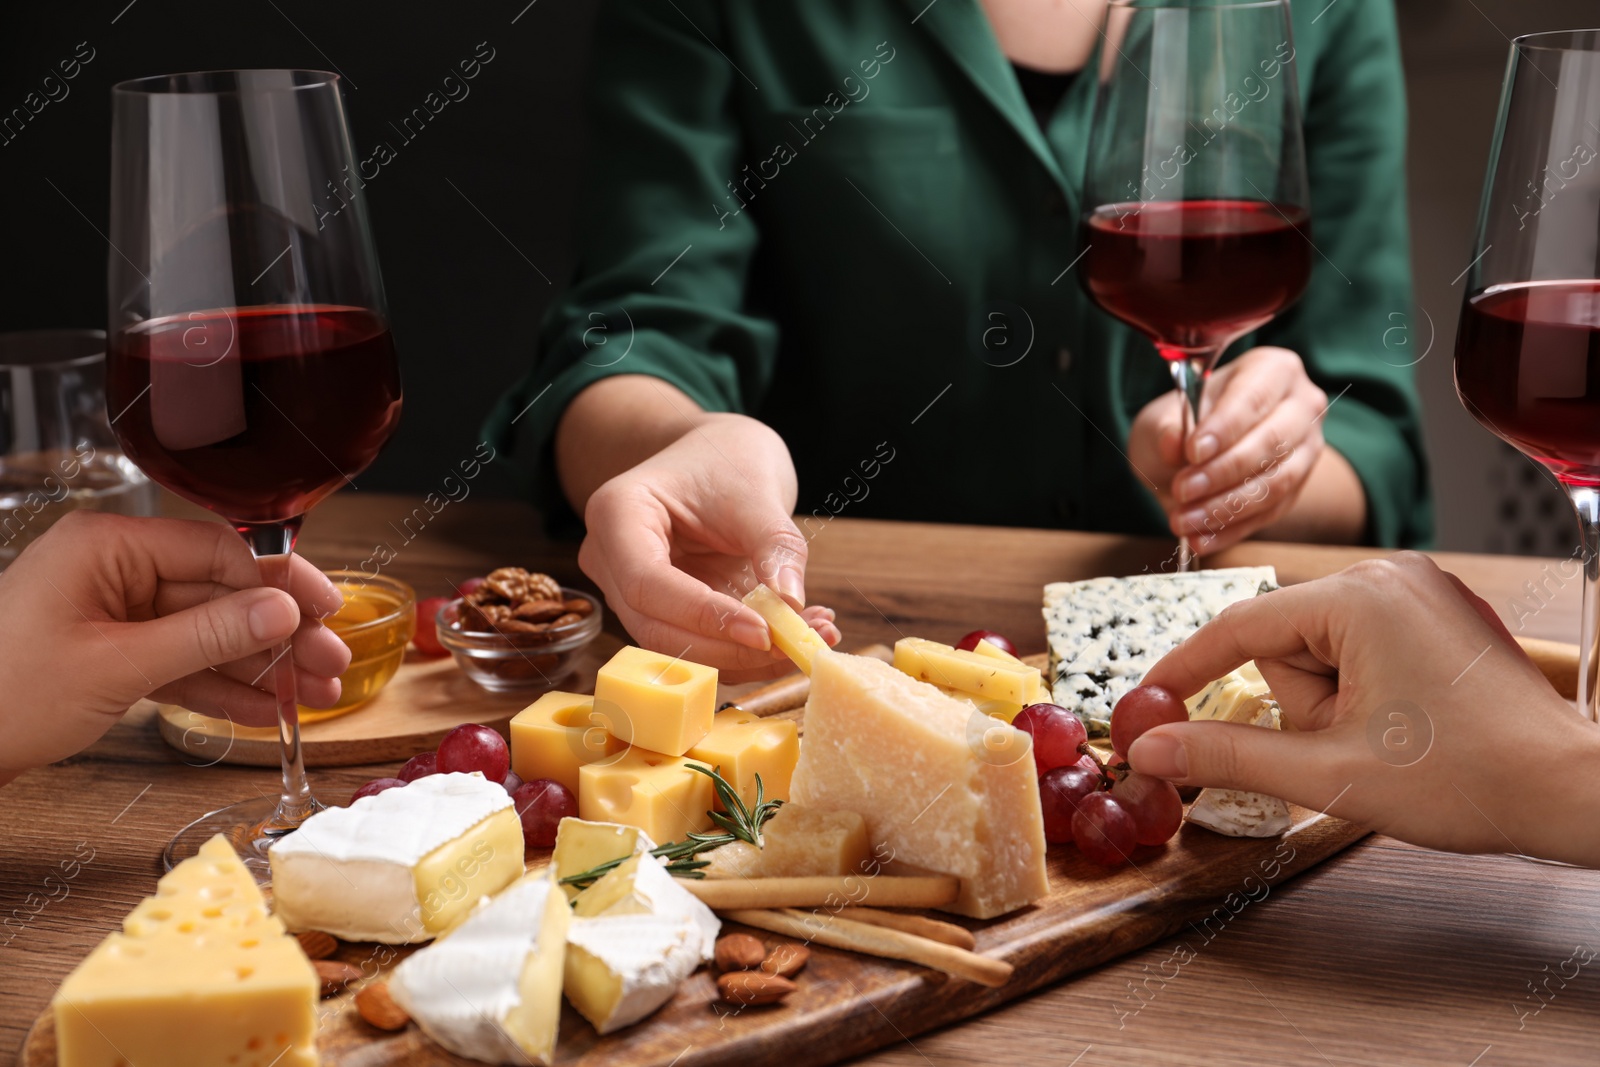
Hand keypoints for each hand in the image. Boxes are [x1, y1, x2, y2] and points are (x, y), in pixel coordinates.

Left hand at [0, 512, 350, 784]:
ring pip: (210, 632)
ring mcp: (114, 611)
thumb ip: (207, 636)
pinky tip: (268, 709)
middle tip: (330, 662)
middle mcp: (115, 569)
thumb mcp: (117, 666)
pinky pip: (183, 662)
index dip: (279, 581)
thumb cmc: (1, 696)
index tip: (325, 612)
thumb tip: (282, 611)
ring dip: (262, 666)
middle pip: (222, 592)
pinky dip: (224, 687)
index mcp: (108, 546)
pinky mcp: (113, 652)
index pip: (218, 548)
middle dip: (280, 633)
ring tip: (313, 694)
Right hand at [578, 413, 839, 679]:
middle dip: (729, 647)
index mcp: (617, 513)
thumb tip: (791, 602)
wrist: (715, 455)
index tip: (764, 632)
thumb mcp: (756, 491)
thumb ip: (774, 544)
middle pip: (657, 627)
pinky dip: (745, 650)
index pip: (647, 583)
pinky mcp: (662, 611)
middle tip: (798, 645)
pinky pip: (699, 643)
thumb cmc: (725, 458)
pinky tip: (793, 636)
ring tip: (808, 639)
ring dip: (744, 656)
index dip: (704, 616)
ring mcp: (630, 590)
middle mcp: (610, 559)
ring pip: (678, 646)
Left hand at [1126, 346, 1327, 553]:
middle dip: (1223, 472)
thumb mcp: (1163, 417)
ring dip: (1226, 507)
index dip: (1225, 427)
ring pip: (1276, 482)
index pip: (1253, 397)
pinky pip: (1270, 514)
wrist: (1194, 453)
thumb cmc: (1182, 423)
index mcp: (1271, 370)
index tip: (1192, 451)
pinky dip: (1232, 529)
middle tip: (1181, 490)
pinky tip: (1200, 539)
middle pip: (1272, 441)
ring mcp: (1306, 449)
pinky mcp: (1298, 488)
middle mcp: (1301, 405)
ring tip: (1183, 521)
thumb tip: (1174, 442)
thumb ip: (1168, 428)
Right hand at [1128, 553, 1599, 866]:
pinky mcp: (1435, 612)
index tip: (1147, 703)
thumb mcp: (1328, 774)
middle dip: (1302, 703)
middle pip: (1285, 640)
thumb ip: (1227, 754)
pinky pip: (1358, 645)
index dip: (1186, 669)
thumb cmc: (1468, 779)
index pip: (1238, 626)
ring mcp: (1417, 589)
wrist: (1568, 792)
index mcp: (1359, 598)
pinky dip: (1359, 689)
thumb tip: (1152, 749)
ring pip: (1320, 647)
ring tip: (1388, 738)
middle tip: (1352, 745)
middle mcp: (1388, 575)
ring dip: (1332, 701)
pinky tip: (1404, 724)